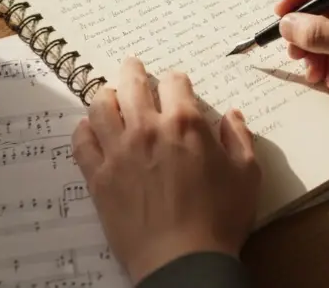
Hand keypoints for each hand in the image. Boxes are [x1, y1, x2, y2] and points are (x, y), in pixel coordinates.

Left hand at [73, 58, 260, 283]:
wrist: (183, 261)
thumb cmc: (219, 220)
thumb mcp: (247, 175)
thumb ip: (239, 139)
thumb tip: (232, 116)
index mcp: (185, 123)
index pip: (175, 81)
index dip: (176, 81)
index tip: (176, 86)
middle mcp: (147, 128)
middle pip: (132, 83)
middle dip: (133, 71)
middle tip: (132, 68)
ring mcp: (118, 151)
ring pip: (100, 106)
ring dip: (106, 96)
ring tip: (110, 98)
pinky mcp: (98, 177)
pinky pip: (81, 141)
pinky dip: (84, 130)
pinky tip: (90, 130)